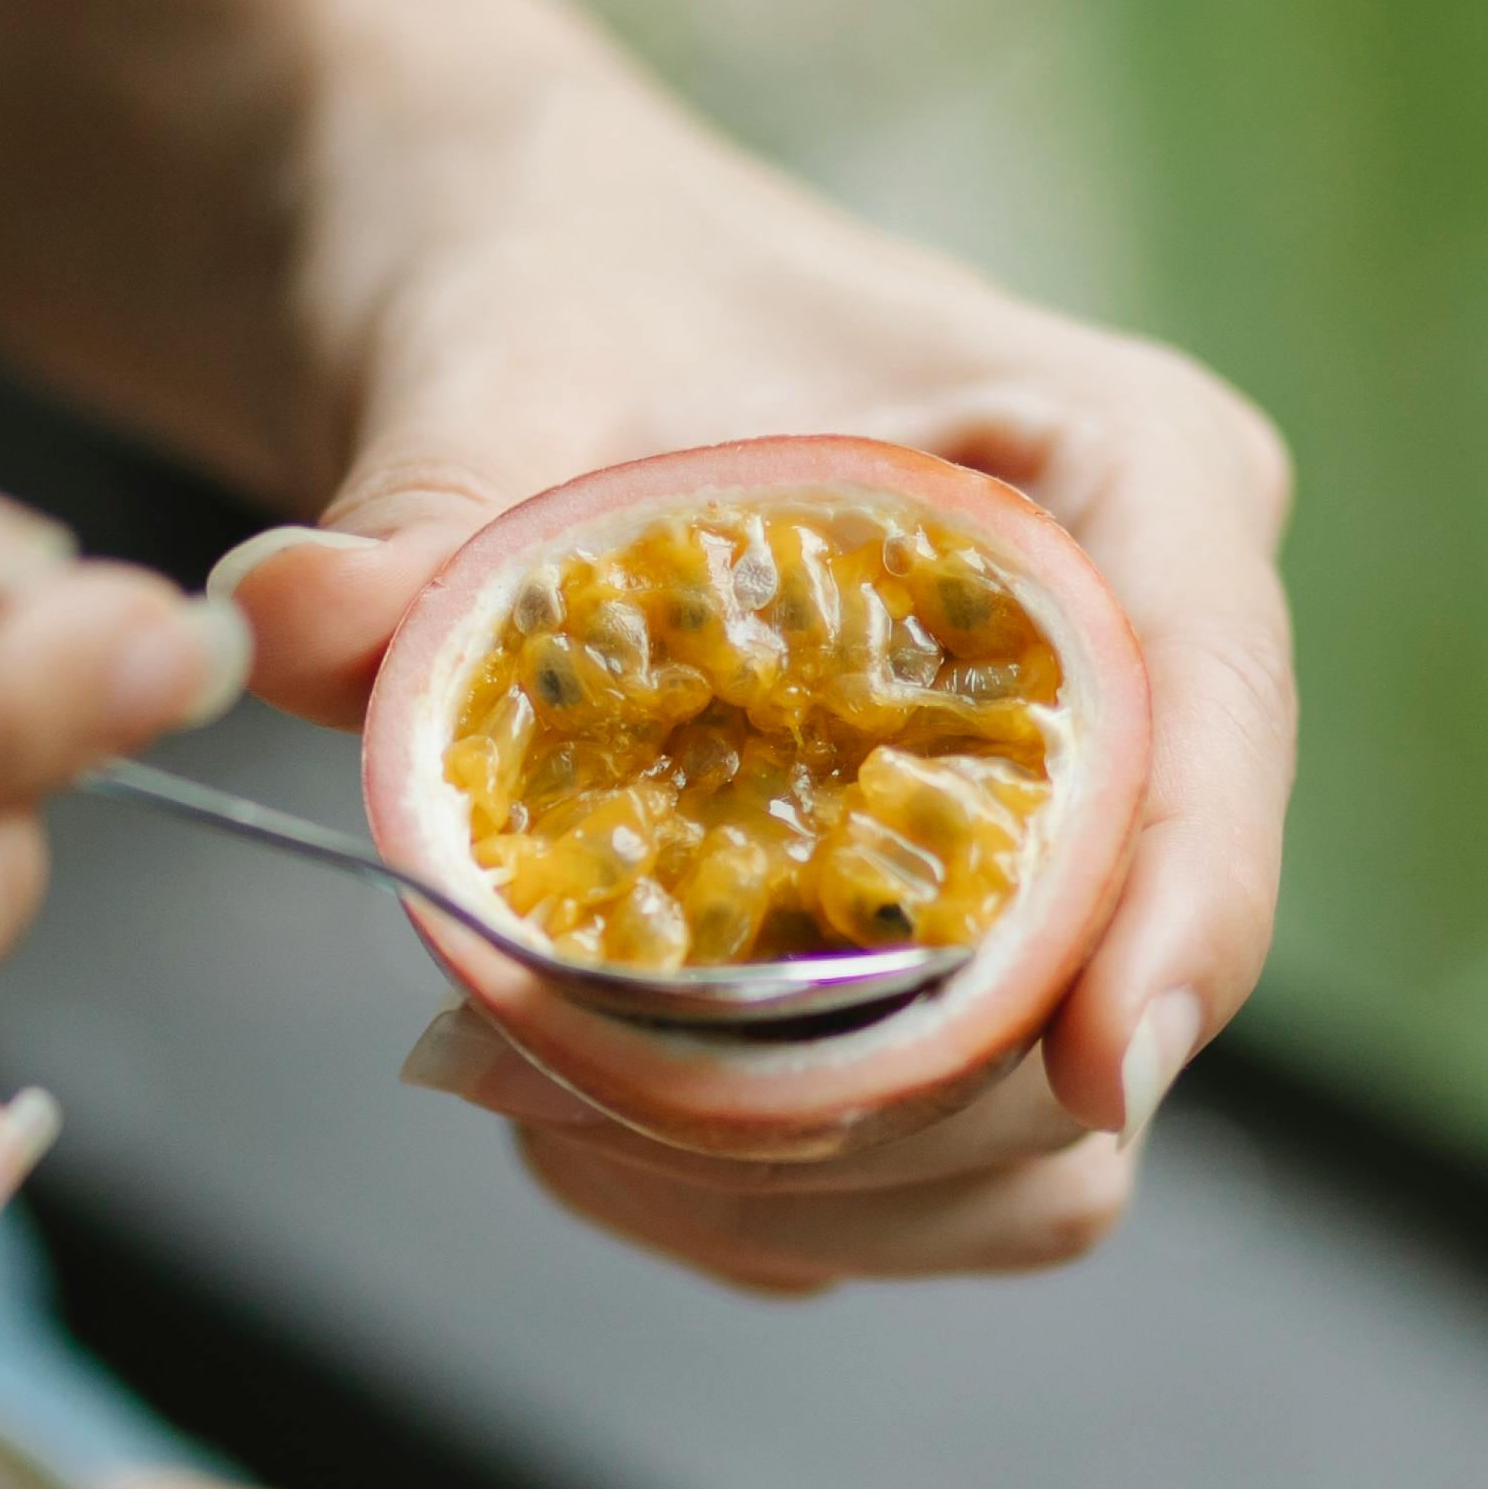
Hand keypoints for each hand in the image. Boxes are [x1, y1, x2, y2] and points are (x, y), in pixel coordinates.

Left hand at [215, 54, 1293, 1292]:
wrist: (505, 320)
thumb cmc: (550, 287)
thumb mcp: (482, 363)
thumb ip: (410, 507)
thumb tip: (278, 615)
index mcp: (1124, 479)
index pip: (1210, 730)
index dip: (1177, 919)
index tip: (1093, 1073)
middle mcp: (1141, 688)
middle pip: (1111, 996)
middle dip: (873, 1112)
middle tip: (565, 1089)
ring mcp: (1063, 860)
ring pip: (1030, 1148)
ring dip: (796, 1188)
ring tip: (538, 1115)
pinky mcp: (954, 976)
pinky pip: (916, 1183)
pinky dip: (750, 1201)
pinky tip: (563, 1121)